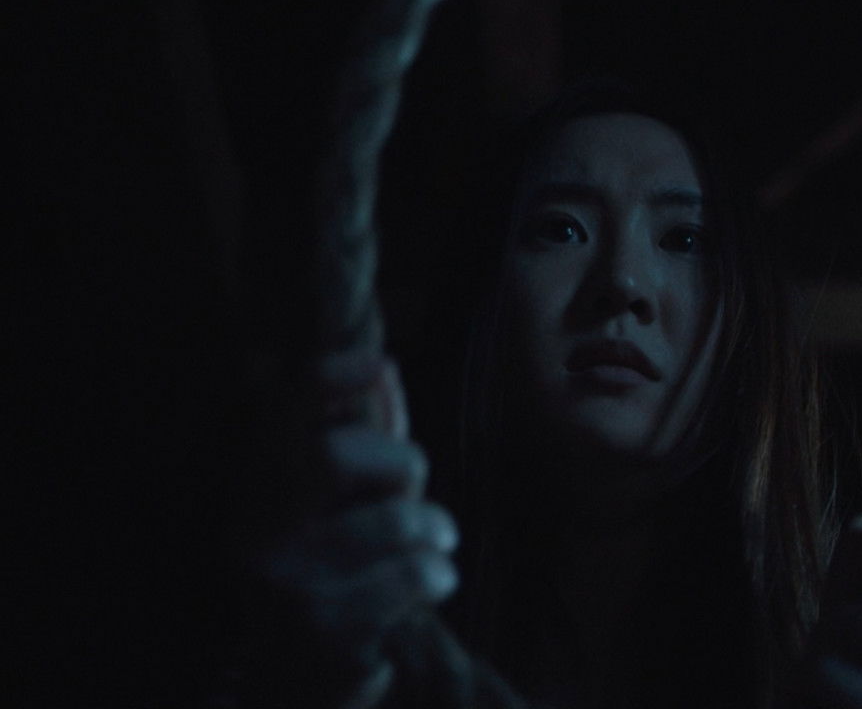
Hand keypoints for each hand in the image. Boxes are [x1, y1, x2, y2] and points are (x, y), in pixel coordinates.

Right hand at [256, 352, 459, 708]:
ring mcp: (283, 583)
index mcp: (248, 492)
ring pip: (391, 518)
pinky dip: (438, 572)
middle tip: (417, 496)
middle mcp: (250, 533)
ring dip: (433, 526)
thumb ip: (357, 439)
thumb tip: (385, 368)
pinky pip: (410, 575)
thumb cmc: (328, 581)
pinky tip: (435, 582)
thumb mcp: (334, 507)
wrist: (294, 691)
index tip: (378, 362)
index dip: (326, 377)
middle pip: (332, 453)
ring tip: (437, 545)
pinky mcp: (324, 629)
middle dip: (400, 464)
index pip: (275, 413)